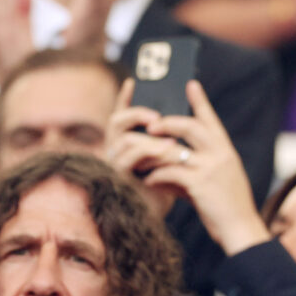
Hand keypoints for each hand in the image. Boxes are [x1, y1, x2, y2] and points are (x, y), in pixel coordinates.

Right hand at [105, 78, 176, 217]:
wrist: (162, 215)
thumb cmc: (166, 185)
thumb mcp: (168, 156)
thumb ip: (168, 137)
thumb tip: (182, 111)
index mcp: (125, 143)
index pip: (120, 116)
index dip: (124, 99)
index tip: (134, 81)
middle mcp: (114, 151)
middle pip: (116, 122)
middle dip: (136, 114)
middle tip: (157, 116)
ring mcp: (113, 165)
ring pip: (126, 140)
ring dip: (150, 138)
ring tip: (172, 140)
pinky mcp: (119, 179)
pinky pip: (131, 159)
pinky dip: (151, 152)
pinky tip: (170, 149)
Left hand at [141, 80, 270, 255]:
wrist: (240, 229)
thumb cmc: (223, 207)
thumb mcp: (211, 181)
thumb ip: (192, 168)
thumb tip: (163, 163)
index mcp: (225, 150)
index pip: (211, 119)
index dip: (200, 101)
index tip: (190, 83)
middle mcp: (220, 154)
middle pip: (190, 126)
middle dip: (167, 123)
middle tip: (150, 124)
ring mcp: (212, 168)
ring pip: (174, 149)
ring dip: (153, 153)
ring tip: (138, 157)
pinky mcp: (201, 184)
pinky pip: (169, 173)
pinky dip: (155, 176)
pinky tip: (147, 182)